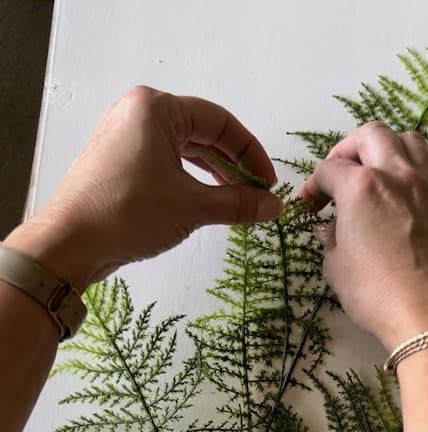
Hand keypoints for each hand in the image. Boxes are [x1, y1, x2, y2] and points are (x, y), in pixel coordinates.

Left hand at [5, 86, 282, 290]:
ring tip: (237, 203)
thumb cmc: (126, 213)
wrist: (71, 243)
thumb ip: (237, 203)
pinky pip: (166, 164)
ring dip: (214, 176)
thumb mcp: (191, 207)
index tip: (268, 183)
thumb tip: (272, 206)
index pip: (219, 122)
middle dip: (233, 166)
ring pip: (184, 150)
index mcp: (156, 108)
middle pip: (203, 134)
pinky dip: (190, 182)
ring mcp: (126, 138)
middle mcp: (138, 114)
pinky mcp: (119, 163)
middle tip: (257, 195)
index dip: (250, 153)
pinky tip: (207, 203)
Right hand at [298, 122, 427, 351]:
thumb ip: (332, 240)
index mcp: (362, 187)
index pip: (330, 169)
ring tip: (376, 173)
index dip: (314, 184)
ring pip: (409, 142)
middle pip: (372, 135)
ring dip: (387, 149)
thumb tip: (332, 230)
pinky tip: (402, 204)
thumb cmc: (377, 294)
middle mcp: (398, 176)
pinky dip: (411, 178)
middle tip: (339, 174)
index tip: (309, 203)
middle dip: (348, 149)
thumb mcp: (337, 268)